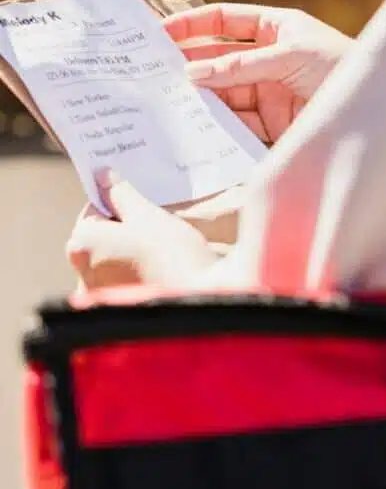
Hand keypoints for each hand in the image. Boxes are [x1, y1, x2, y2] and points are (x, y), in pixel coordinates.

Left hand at [67, 170, 218, 290]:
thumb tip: (103, 175)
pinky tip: (159, 271)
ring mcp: (97, 296)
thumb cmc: (172, 256)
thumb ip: (121, 194)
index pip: (94, 209)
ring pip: (112, 260)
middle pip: (101, 236)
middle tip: (156, 226)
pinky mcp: (115, 312)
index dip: (120, 202)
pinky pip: (121, 283)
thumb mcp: (148, 215)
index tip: (143, 205)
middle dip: (125, 228)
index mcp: (83, 243)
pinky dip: (136, 274)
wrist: (200, 302)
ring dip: (131, 252)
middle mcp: (82, 272)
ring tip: (161, 251)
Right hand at [164, 4, 350, 142]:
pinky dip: (215, 123)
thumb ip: (241, 66)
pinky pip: (236, 120)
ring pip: (222, 91)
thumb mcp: (290, 57)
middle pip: (216, 58)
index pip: (223, 21)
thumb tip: (193, 74)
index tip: (158, 34)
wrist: (379, 108)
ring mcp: (267, 90)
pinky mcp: (271, 122)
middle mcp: (267, 57)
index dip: (191, 25)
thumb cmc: (341, 68)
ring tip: (163, 101)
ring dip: (197, 96)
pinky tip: (192, 125)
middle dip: (187, 64)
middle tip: (150, 72)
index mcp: (274, 28)